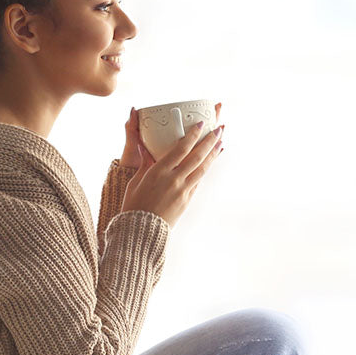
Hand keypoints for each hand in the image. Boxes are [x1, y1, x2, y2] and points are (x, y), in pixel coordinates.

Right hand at [120, 113, 224, 228]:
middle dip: (210, 141)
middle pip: (197, 157)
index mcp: (159, 172)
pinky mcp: (187, 200)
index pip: (181, 149)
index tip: (202, 124)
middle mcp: (174, 180)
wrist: (142, 231)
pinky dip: (205, 169)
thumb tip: (143, 146)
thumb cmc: (134, 205)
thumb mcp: (136, 181)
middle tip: (220, 129)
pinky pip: (198, 181)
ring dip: (213, 155)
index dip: (193, 135)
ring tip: (221, 143)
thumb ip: (145, 163)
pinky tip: (210, 162)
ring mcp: (183, 191)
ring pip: (202, 169)